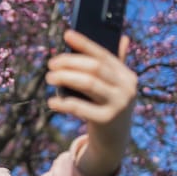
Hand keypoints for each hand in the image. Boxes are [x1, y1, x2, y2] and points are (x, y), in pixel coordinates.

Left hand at [46, 30, 137, 175]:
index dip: (84, 43)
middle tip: (50, 64)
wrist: (113, 141)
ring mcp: (119, 105)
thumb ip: (115, 64)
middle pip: (94, 67)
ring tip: (49, 77)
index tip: (66, 34)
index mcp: (127, 75)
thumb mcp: (114, 86)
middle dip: (70, 62)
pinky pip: (81, 108)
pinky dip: (64, 103)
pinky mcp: (106, 121)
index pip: (103, 54)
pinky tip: (52, 102)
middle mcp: (127, 88)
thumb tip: (122, 37)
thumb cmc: (108, 106)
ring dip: (65, 77)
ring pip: (88, 83)